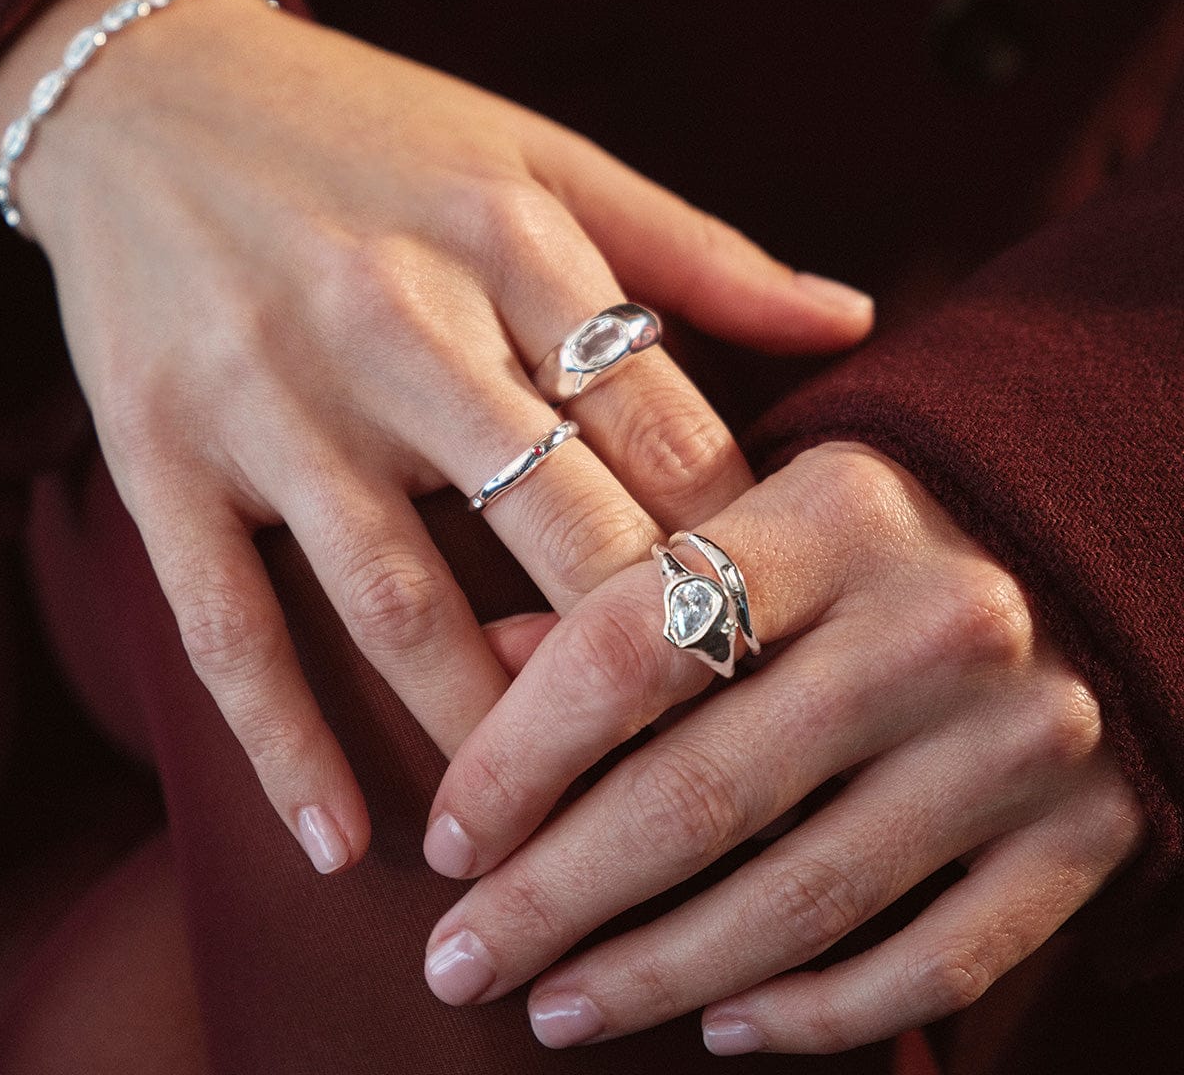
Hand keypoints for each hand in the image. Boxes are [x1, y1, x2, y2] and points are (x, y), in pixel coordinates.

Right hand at [0, 0, 871, 872]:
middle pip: (558, 528)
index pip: (666, 434)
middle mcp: (396, 323)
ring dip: (486, 739)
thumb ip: (696, 253)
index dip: (735, 555)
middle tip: (697, 778)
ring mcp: (269, 398)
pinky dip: (284, 747)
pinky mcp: (159, 456)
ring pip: (400, 602)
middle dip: (637, 668)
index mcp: (513, 244)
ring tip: (546, 843)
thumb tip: (853, 319)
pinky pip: (226, 625)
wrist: (144, 97)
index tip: (770, 650)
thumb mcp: (540, 160)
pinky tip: (342, 846)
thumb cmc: (371, 134)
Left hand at [422, 442, 1143, 1051]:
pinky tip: (721, 1024)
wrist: (1083, 534)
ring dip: (656, 974)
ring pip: (803, 899)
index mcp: (834, 518)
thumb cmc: (878, 529)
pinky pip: (938, 961)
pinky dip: (817, 1013)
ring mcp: (1021, 738)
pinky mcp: (1086, 828)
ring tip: (558, 1007)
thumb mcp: (760, 513)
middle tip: (464, 959)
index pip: (627, 651)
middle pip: (701, 796)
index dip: (515, 761)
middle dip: (555, 899)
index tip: (452, 837)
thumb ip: (630, 585)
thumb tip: (489, 668)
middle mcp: (938, 625)